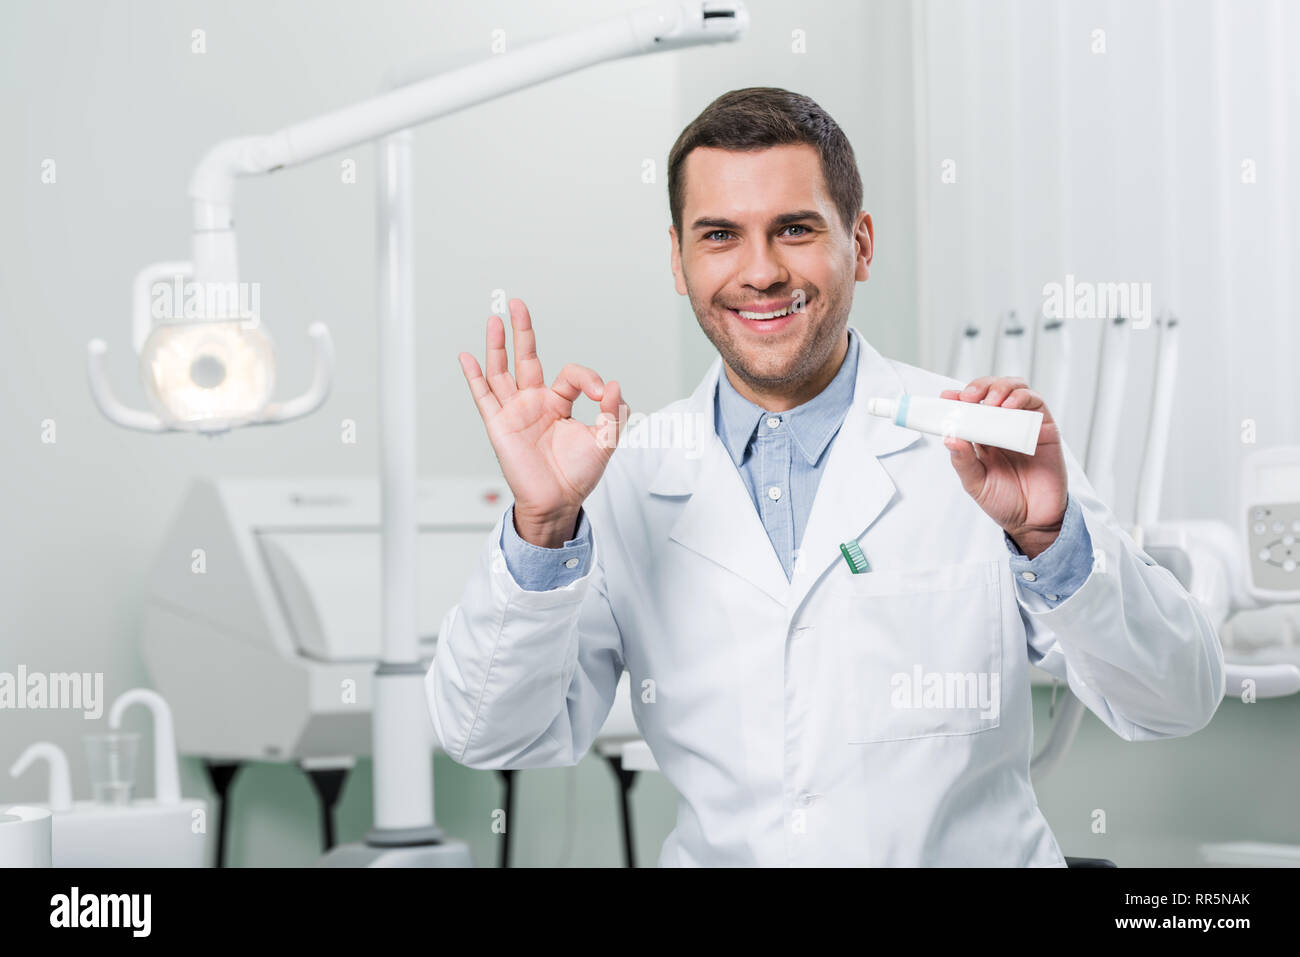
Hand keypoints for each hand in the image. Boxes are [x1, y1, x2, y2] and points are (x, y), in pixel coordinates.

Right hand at [458, 299, 629, 546]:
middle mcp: (535, 403)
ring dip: (497, 346)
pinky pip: (484, 397)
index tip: (601, 394)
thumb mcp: (605, 440)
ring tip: (495, 319)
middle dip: (522, 331)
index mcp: (559, 403)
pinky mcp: (499, 425)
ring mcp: (515, 412)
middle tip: (518, 305)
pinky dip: (475, 377)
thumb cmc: (578, 475)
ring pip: (502, 372)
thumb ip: (613, 412)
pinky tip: (468, 358)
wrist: (559, 502)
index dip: (588, 379)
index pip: (570, 375)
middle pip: (525, 358)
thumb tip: (613, 384)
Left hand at [940, 377, 1066, 559]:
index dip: (957, 398)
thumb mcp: (975, 483)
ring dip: (1000, 388)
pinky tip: (1009, 408)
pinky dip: (1021, 398)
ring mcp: (1024, 425)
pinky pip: (1035, 403)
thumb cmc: (1004, 502)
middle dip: (978, 387)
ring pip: (1014, 389)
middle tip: (968, 398)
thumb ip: (963, 461)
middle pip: (991, 391)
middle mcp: (1002, 426)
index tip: (946, 397)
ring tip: (990, 403)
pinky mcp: (1044, 428)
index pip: (969, 408)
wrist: (1033, 520)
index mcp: (982, 437)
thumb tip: (949, 437)